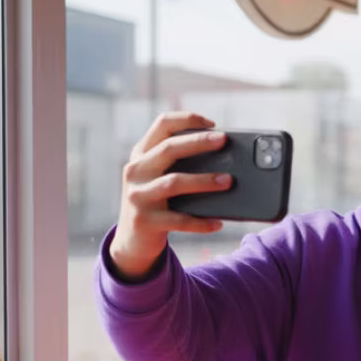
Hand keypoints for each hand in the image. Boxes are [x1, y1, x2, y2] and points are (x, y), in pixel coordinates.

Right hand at [109, 112, 230, 280]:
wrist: (132, 241)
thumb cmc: (157, 203)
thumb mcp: (159, 178)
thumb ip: (179, 164)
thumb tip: (226, 157)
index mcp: (141, 155)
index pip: (161, 125)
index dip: (186, 119)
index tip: (212, 123)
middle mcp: (135, 171)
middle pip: (168, 149)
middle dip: (198, 142)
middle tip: (223, 140)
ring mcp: (138, 196)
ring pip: (174, 183)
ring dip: (203, 181)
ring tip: (228, 181)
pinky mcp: (145, 221)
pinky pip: (179, 220)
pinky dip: (200, 222)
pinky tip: (218, 223)